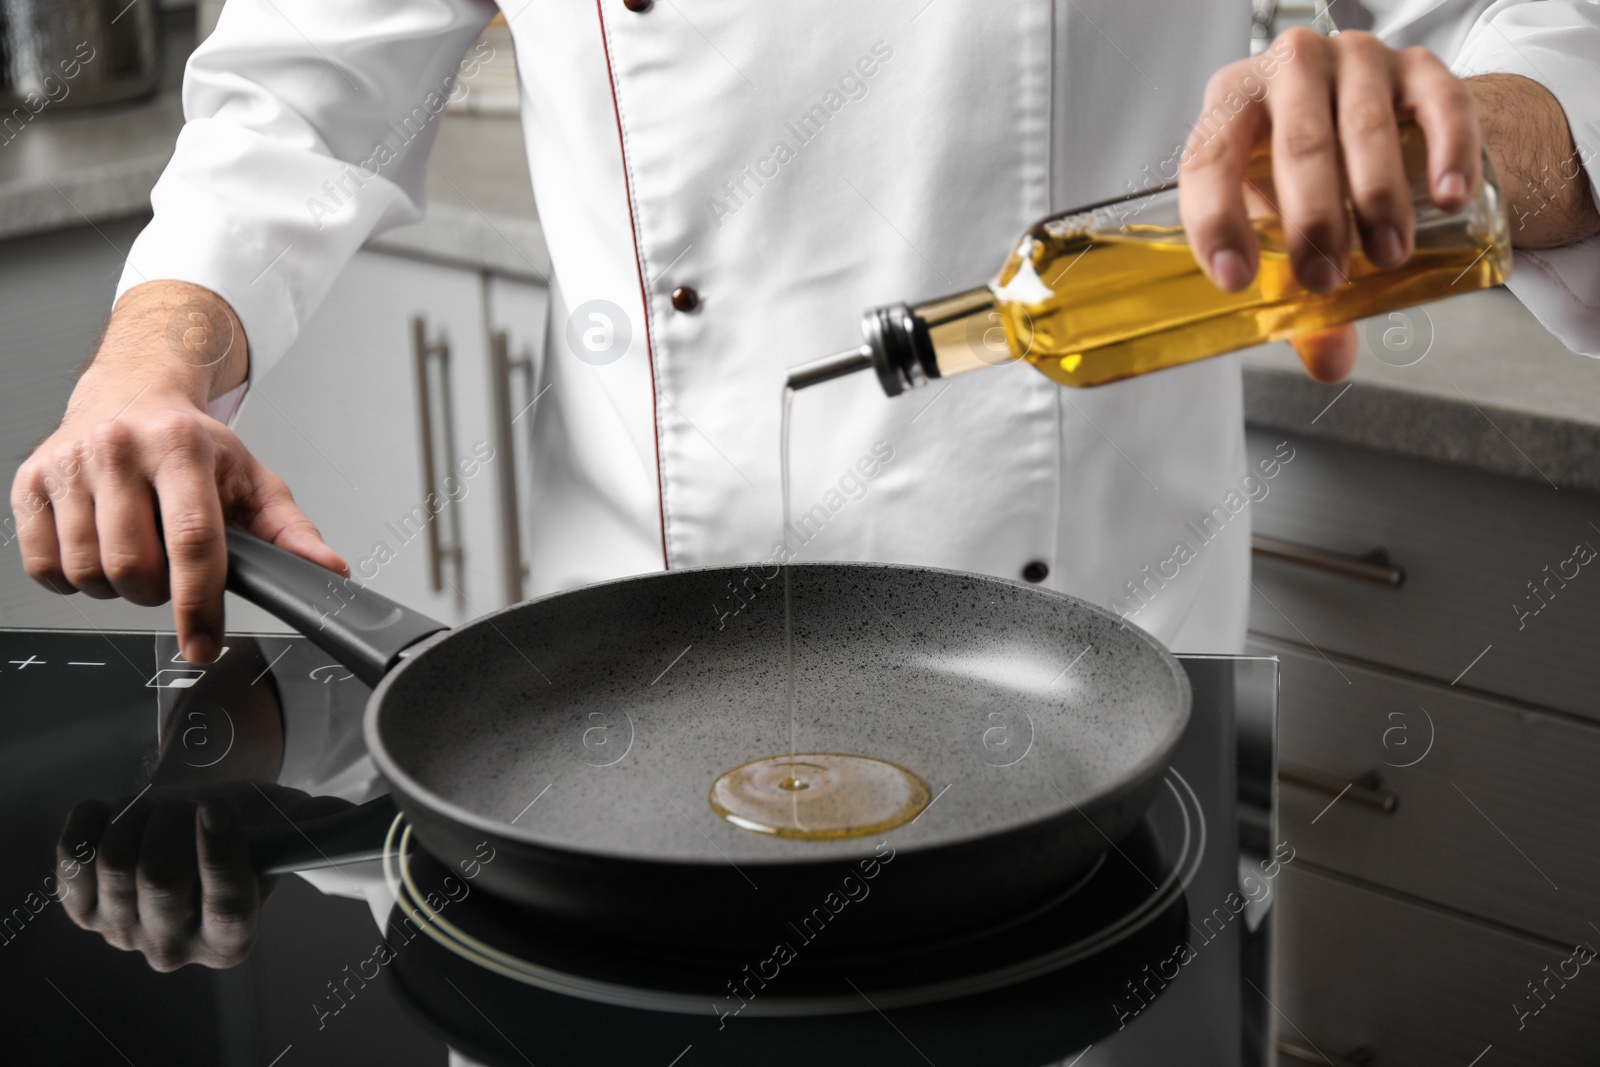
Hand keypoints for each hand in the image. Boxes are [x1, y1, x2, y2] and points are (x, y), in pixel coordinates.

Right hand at [10, 281, 345, 663]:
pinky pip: (43, 567)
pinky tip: (97, 550)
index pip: (192, 541)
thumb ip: (290, 530)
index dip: (198, 604)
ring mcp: (68, 465)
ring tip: (136, 555)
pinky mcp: (29, 482)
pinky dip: (72, 579)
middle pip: (134, 567)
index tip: (205, 643)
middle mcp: (118, 449)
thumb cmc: (193, 444)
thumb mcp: (251, 479)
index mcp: (180, 447)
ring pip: (87, 573)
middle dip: (157, 594)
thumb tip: (327, 569)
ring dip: (117, 588)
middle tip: (169, 574)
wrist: (132, 393)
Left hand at [56, 781, 352, 970]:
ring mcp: (123, 932)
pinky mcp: (86, 909)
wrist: (194, 822)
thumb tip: (386, 817)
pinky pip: (73, 865)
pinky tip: (109, 810)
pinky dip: (88, 826)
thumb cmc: (250, 824)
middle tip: (190, 803)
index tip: (219, 808)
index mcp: (232, 940)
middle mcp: (175, 949)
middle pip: (161, 881)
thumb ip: (332, 825)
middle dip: (174, 824)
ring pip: (116, 865)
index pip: (226, 906)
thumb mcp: (294, 824)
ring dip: (138, 819)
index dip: (220, 855)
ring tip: (161, 808)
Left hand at [1179, 28, 1481, 382]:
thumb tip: (1328, 360)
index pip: (1207, 159)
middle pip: (1297, 146)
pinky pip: (1440, 104)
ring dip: (1377, 198)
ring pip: (1364, 127)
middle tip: (1325, 279)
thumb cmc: (1307, 172)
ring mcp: (1357, 60)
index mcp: (1231, 105)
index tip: (1236, 280)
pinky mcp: (1423, 66)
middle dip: (1312, 221)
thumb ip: (1296, 292)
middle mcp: (1288, 69)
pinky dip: (1448, 152)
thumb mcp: (1284, 224)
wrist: (1384, 113)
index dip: (1216, 222)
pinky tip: (1448, 197)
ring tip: (1386, 254)